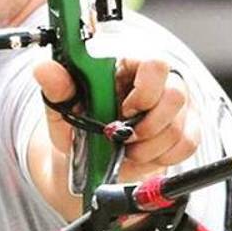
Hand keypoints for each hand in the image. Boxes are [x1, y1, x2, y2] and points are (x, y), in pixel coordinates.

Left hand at [33, 57, 199, 183]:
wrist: (91, 166)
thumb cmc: (80, 130)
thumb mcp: (64, 112)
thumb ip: (58, 90)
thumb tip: (44, 68)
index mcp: (129, 66)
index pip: (155, 64)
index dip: (143, 93)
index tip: (123, 112)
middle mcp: (159, 81)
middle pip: (176, 94)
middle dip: (148, 125)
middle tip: (124, 136)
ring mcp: (177, 105)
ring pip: (179, 126)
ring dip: (149, 147)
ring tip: (128, 149)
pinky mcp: (187, 128)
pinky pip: (188, 144)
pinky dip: (163, 156)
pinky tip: (145, 155)